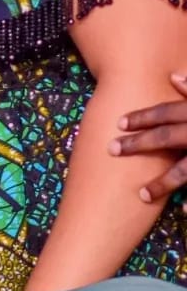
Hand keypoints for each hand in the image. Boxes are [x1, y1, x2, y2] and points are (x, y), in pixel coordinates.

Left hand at [110, 73, 186, 202]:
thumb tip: (173, 77)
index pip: (166, 112)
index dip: (142, 117)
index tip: (118, 123)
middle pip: (165, 137)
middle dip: (137, 144)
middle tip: (111, 150)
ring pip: (184, 170)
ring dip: (162, 183)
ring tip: (142, 194)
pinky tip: (184, 213)